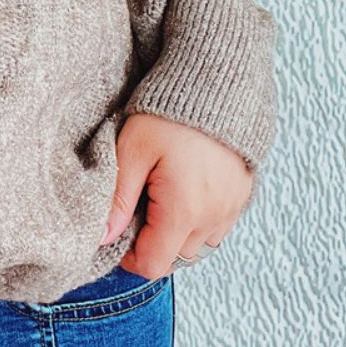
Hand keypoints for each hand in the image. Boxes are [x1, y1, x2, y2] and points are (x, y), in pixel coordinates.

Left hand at [99, 111, 253, 278]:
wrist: (216, 81)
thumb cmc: (169, 113)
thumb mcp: (132, 151)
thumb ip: (117, 199)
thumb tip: (102, 238)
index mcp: (184, 211)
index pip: (152, 265)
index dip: (128, 256)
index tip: (117, 230)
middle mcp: (213, 217)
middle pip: (176, 258)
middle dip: (152, 242)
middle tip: (138, 206)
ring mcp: (232, 208)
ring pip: (198, 245)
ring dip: (176, 233)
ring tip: (160, 196)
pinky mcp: (243, 195)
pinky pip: (217, 226)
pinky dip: (198, 219)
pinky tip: (183, 189)